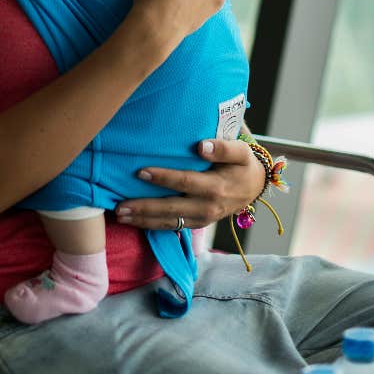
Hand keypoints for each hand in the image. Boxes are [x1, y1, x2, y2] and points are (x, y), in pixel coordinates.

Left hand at [114, 138, 266, 230]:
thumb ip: (223, 148)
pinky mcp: (196, 224)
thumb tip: (201, 146)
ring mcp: (201, 219)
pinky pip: (172, 227)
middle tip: (120, 206)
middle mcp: (207, 207)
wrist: (253, 188)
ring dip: (143, 220)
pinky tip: (134, 221)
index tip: (140, 172)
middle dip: (144, 208)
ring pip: (168, 223)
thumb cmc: (243, 164)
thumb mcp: (241, 151)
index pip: (185, 182)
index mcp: (216, 187)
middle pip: (171, 209)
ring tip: (120, 216)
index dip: (163, 178)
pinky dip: (151, 225)